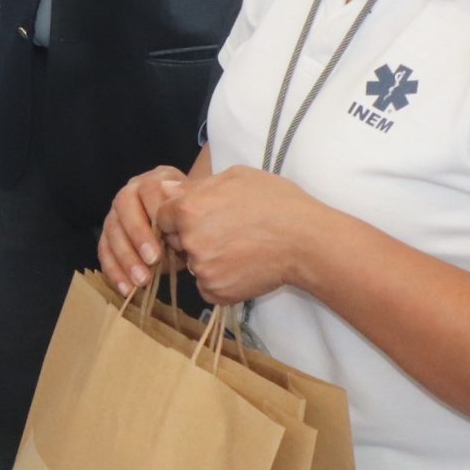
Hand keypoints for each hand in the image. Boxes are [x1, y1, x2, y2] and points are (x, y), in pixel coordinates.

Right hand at [98, 166, 187, 292]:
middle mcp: (131, 192)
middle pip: (124, 208)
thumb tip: (178, 232)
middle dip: (138, 236)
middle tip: (152, 261)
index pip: (150, 190)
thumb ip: (188, 220)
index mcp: (155, 181)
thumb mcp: (196, 217)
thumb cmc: (192, 221)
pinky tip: (126, 289)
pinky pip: (104, 251)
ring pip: (112, 231)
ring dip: (126, 258)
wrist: (185, 227)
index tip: (169, 236)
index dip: (156, 213)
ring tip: (142, 282)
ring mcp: (116, 213)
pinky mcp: (108, 235)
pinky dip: (114, 272)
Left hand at [153, 166, 330, 305]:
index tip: (206, 216)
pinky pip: (207, 286)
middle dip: (192, 237)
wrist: (306, 241)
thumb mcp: (236, 177)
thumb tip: (165, 190)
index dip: (182, 216)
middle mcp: (189, 240)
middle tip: (227, 232)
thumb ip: (196, 185)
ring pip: (193, 264)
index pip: (163, 216)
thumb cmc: (276, 202)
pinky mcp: (216, 291)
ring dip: (208, 259)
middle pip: (176, 241)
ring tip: (240, 248)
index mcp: (188, 209)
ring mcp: (202, 269)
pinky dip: (220, 280)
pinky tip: (242, 266)